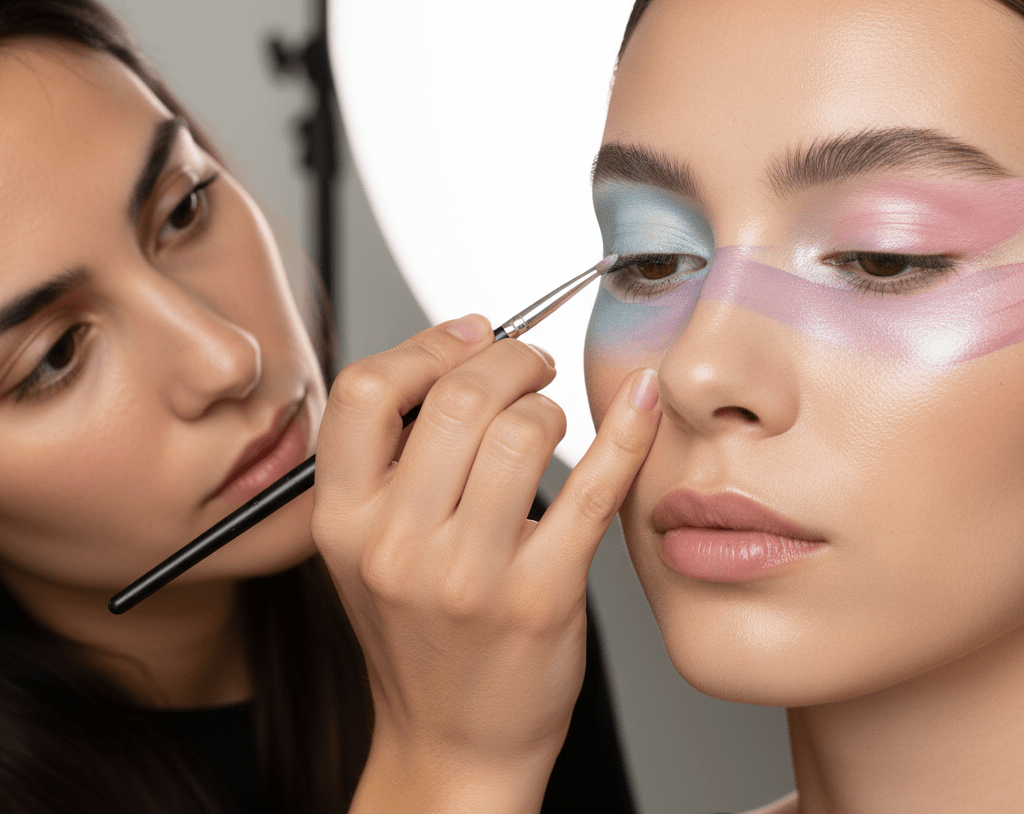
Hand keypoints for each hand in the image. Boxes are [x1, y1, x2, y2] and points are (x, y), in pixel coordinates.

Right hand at [312, 314, 660, 812]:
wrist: (452, 742)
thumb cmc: (419, 633)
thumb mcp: (367, 546)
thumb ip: (391, 455)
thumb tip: (456, 348)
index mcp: (342, 520)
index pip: (365, 389)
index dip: (426, 346)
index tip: (471, 335)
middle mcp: (394, 546)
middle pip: (457, 398)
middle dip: (510, 357)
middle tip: (531, 364)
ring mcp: (467, 576)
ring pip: (522, 430)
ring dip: (550, 405)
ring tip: (551, 420)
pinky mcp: (539, 597)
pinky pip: (592, 488)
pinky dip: (627, 432)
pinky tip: (643, 402)